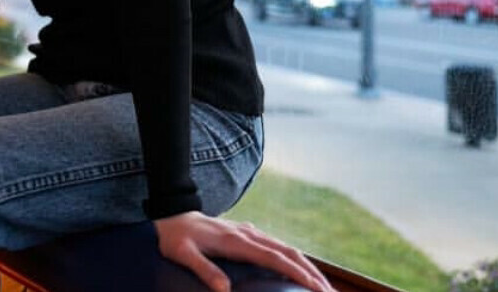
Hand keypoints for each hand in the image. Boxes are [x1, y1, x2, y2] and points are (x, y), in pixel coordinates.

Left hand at [153, 212, 333, 291]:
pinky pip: (278, 246)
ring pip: (287, 248)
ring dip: (307, 265)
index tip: (316, 287)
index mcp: (236, 240)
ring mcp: (250, 233)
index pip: (275, 258)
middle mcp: (249, 234)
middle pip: (289, 252)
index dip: (297, 272)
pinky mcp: (249, 234)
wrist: (174, 213)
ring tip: (324, 285)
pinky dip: (295, 259)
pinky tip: (302, 270)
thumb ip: (204, 269)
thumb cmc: (176, 237)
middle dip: (312, 272)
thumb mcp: (183, 254)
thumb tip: (224, 291)